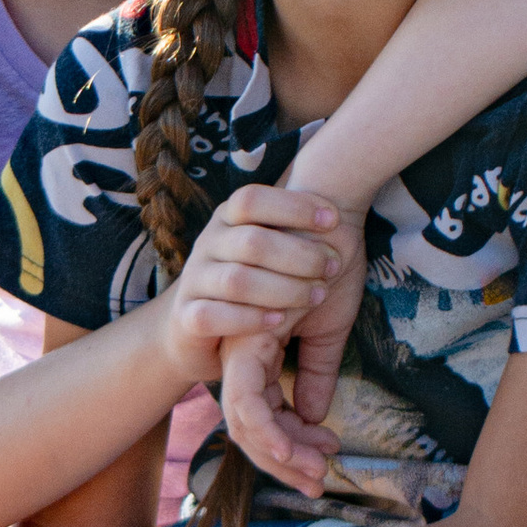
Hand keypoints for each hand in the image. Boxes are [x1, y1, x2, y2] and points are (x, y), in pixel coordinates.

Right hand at [159, 185, 342, 395]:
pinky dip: (249, 319)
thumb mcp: (265, 250)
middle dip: (300, 254)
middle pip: (252, 242)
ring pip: (237, 281)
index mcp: (227, 219)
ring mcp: (194, 280)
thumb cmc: (250, 282)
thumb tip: (339, 214)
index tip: (335, 220)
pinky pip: (213, 316)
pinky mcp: (187, 316)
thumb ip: (290, 232)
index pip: (251, 199)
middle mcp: (207, 244)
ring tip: (318, 294)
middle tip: (333, 267)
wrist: (193, 327)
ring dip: (284, 289)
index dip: (293, 206)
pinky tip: (279, 321)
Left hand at [220, 229, 368, 490]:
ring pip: (244, 422)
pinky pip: (248, 399)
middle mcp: (241, 353)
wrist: (328, 211)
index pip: (263, 417)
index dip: (290, 449)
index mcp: (257, 352)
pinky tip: (302, 440)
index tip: (325, 461)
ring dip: (283, 452)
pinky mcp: (245, 339)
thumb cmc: (328, 259)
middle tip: (320, 479)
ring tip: (319, 465)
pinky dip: (272, 428)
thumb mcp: (328, 328)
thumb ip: (316, 372)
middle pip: (247, 429)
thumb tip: (314, 415)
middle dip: (284, 462)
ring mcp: (239, 347)